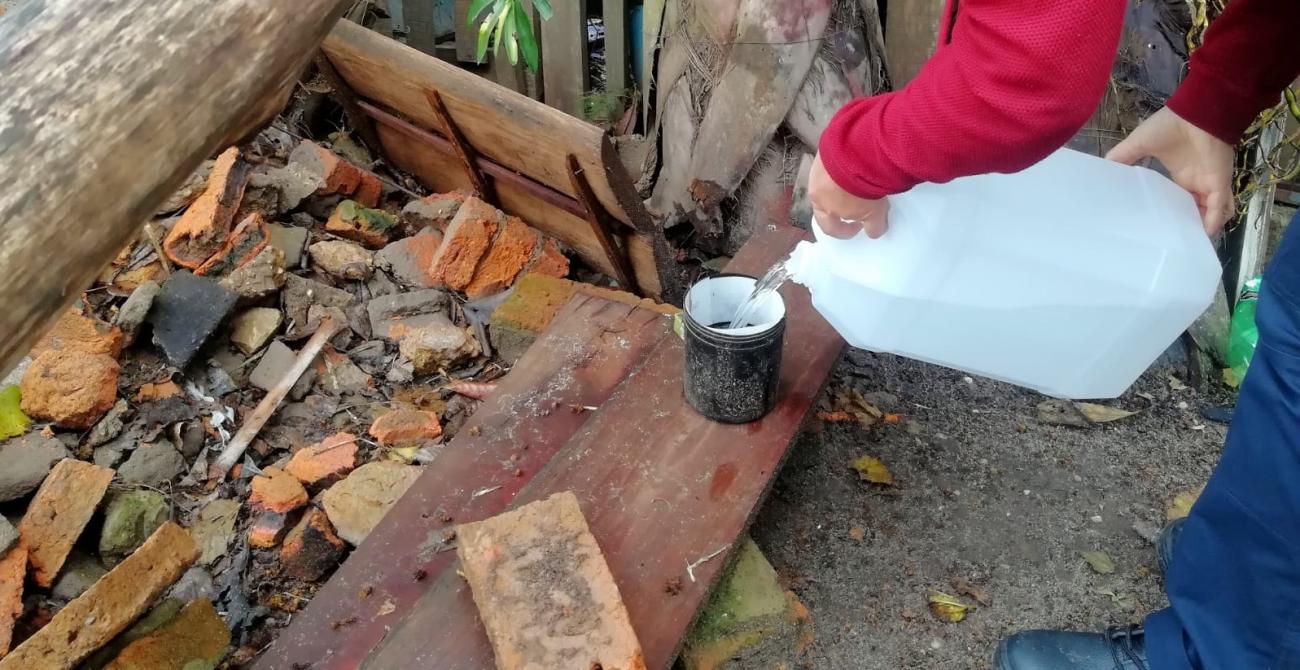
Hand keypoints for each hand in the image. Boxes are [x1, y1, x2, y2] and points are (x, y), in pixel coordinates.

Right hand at [809, 153, 889, 238]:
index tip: (859, 227)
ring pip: (826, 183)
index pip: (830, 228)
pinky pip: (831, 164)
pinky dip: (841, 168)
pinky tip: (855, 164)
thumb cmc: (863, 187)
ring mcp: (817, 169)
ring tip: (856, 181)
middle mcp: (815, 190)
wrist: (860, 152)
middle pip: (824, 204)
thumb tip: (874, 232)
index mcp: (823, 209)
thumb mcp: (875, 213)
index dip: (845, 231)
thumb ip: (874, 226)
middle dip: (840, 207)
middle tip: (855, 205)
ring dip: (839, 186)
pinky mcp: (824, 152)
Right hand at [1106, 107, 1235, 235]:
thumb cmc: (1170, 126)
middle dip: (1189, 223)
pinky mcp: (1219, 182)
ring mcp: (1209, 183)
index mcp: (1180, 174)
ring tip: (1191, 241)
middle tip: (1175, 240)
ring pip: (1212, 212)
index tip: (1158, 225)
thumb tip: (1102, 170)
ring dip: (1204, 225)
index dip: (1173, 211)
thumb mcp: (1138, 143)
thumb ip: (1122, 157)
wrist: (1196, 112)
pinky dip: (1214, 221)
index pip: (1179, 198)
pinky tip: (1203, 234)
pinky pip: (1220, 207)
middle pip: (1196, 208)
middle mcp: (1195, 181)